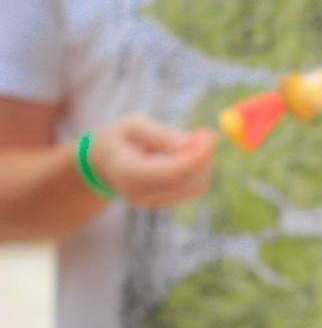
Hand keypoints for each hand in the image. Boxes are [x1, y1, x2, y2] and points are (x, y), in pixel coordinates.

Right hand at [88, 114, 216, 208]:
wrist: (104, 164)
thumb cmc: (119, 139)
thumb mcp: (132, 125)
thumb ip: (159, 133)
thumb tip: (188, 143)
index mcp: (127, 172)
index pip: (170, 172)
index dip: (195, 156)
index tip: (211, 136)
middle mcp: (139, 193)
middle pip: (186, 180)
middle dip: (204, 156)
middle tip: (208, 133)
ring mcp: (153, 202)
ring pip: (195, 186)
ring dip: (204, 162)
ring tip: (196, 138)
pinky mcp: (166, 202)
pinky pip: (194, 188)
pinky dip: (200, 169)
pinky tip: (192, 152)